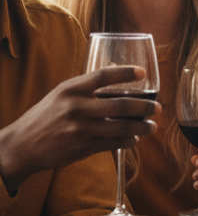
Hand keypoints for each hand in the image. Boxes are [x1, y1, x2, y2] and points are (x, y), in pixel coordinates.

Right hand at [0, 66, 158, 193]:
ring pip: (122, 127)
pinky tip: (133, 138)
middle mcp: (76, 107)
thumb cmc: (46, 116)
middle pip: (121, 104)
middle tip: (158, 108)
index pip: (102, 76)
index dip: (125, 73)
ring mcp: (81, 129)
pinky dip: (128, 141)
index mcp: (71, 89)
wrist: (22, 146)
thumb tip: (116, 67)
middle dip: (145, 107)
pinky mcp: (84, 147)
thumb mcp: (61, 94)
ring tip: (151, 126)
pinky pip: (114, 143)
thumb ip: (87, 84)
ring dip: (142, 127)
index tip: (143, 73)